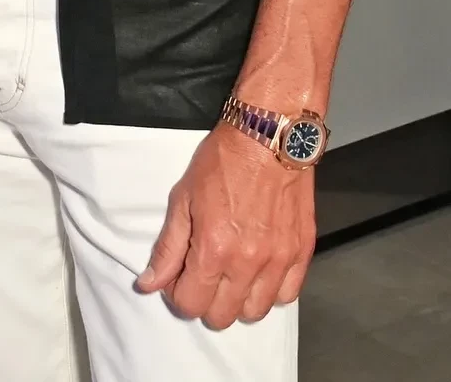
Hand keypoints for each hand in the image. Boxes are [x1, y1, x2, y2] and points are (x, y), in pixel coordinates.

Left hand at [136, 123, 315, 328]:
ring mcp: (279, 260)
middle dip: (206, 300)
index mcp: (213, 250)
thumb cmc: (223, 160)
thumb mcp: (183, 197)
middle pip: (222, 317)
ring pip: (255, 312)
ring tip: (232, 273)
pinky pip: (287, 296)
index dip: (178, 294)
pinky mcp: (302, 252)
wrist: (268, 135)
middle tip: (204, 273)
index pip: (190, 305)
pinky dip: (272, 290)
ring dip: (239, 299)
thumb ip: (167, 247)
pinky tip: (260, 269)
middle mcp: (248, 263)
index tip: (179, 276)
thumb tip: (148, 284)